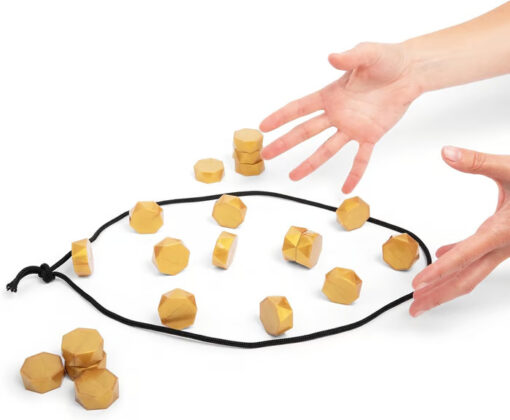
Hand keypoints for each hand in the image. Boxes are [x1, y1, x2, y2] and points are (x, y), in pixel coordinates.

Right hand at [259, 42, 420, 192]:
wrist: (409, 73)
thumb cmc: (387, 60)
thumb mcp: (367, 54)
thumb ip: (349, 58)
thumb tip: (332, 58)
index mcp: (331, 95)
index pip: (300, 108)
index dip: (280, 117)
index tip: (264, 127)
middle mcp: (336, 114)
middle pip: (305, 131)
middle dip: (285, 143)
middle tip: (268, 154)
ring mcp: (351, 127)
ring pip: (326, 149)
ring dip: (310, 163)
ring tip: (294, 176)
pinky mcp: (369, 135)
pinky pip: (360, 158)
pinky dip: (355, 173)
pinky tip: (347, 188)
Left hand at [410, 147, 509, 316]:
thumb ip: (477, 162)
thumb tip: (447, 153)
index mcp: (503, 230)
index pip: (464, 256)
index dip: (439, 271)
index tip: (419, 284)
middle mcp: (504, 245)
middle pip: (466, 278)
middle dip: (439, 295)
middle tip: (415, 309)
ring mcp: (505, 246)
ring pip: (472, 272)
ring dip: (446, 285)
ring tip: (423, 295)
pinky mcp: (504, 240)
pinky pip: (478, 258)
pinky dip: (458, 262)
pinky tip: (443, 256)